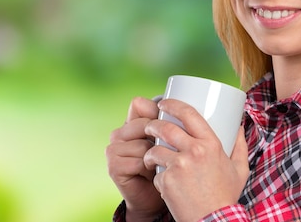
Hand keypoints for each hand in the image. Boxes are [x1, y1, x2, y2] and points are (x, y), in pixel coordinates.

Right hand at [106, 97, 166, 221]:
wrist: (155, 198)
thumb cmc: (167, 166)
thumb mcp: (170, 140)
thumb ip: (171, 122)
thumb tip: (187, 102)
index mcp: (131, 122)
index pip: (139, 104)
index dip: (157, 112)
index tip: (172, 125)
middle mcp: (119, 133)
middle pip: (144, 124)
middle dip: (161, 138)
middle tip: (169, 152)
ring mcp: (113, 149)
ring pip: (144, 143)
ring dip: (158, 156)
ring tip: (160, 166)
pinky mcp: (113, 166)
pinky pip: (139, 161)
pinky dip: (151, 169)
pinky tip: (152, 175)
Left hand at [143, 99, 248, 221]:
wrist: (215, 221)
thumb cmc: (226, 195)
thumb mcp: (239, 169)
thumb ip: (240, 145)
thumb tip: (240, 127)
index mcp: (211, 144)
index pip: (188, 114)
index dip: (172, 104)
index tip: (163, 103)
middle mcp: (194, 151)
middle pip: (165, 127)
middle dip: (153, 124)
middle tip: (149, 126)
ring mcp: (179, 166)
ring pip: (155, 149)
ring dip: (149, 151)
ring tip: (150, 156)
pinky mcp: (167, 181)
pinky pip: (155, 172)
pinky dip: (156, 176)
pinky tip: (161, 181)